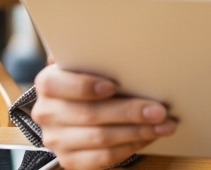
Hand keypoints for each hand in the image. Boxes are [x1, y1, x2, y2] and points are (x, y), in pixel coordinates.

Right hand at [30, 63, 177, 169]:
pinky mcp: (70, 159)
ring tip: (163, 125)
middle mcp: (47, 113)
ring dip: (138, 132)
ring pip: (101, 138)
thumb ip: (98, 61)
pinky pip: (104, 157)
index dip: (86, 86)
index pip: (59, 85)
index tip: (113, 86)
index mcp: (47, 84)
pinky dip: (130, 147)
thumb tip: (131, 51)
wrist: (71, 112)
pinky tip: (148, 137)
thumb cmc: (86, 82)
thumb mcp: (86, 66)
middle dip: (130, 112)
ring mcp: (56, 139)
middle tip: (159, 110)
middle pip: (90, 114)